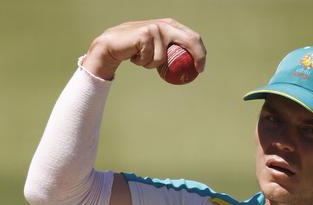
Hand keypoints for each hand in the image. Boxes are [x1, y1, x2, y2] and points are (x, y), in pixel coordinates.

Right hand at [83, 18, 206, 79]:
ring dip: (152, 65)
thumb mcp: (157, 49)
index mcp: (171, 26)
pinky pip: (151, 59)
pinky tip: (135, 55)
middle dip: (198, 55)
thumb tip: (188, 68)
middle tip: (198, 71)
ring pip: (164, 58)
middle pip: (191, 40)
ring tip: (142, 58)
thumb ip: (170, 51)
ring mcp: (156, 28)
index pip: (193, 37)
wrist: (112, 45)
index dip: (200, 53)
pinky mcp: (146, 34)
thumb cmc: (136, 50)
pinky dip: (143, 62)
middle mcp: (166, 25)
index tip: (200, 68)